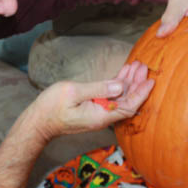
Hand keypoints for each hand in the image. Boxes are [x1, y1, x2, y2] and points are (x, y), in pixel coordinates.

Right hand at [32, 61, 154, 139]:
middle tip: (143, 66)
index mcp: (101, 115)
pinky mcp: (92, 109)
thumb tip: (119, 86)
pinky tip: (121, 74)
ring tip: (136, 65)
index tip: (150, 80)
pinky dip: (116, 85)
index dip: (141, 93)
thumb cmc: (51, 108)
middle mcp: (102, 116)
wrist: (37, 122)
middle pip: (126, 101)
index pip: (128, 106)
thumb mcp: (73, 92)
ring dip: (128, 82)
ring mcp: (97, 113)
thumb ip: (98, 89)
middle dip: (136, 83)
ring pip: (119, 98)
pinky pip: (109, 97)